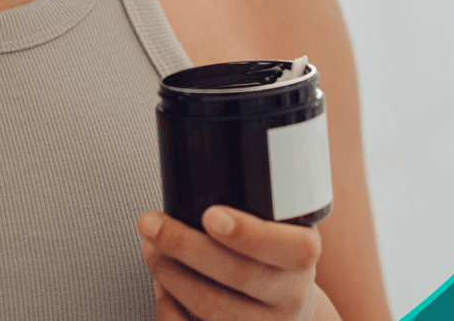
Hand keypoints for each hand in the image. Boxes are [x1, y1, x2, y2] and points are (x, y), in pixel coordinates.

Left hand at [137, 206, 337, 320]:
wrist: (286, 312)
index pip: (290, 248)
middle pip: (238, 275)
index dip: (250, 234)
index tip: (211, 214)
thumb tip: (198, 149)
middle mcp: (291, 297)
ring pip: (212, 307)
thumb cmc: (269, 255)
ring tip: (149, 247)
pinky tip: (161, 286)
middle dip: (185, 245)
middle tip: (149, 222)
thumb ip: (255, 199)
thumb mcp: (278, 225)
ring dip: (170, 273)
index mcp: (304, 257)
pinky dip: (168, 309)